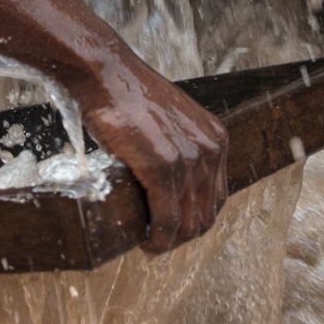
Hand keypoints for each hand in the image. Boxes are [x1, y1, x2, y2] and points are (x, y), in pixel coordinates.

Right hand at [79, 58, 227, 252]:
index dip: (196, 220)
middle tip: (160, 243)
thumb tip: (170, 183)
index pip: (216, 197)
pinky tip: (147, 244)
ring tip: (152, 247)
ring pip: (188, 222)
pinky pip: (167, 219)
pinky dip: (159, 240)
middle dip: (185, 236)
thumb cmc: (129, 98)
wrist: (106, 76)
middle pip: (206, 214)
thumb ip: (180, 148)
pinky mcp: (162, 167)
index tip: (175, 229)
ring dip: (171, 243)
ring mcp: (188, 159)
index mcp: (216, 139)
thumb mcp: (171, 122)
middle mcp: (209, 150)